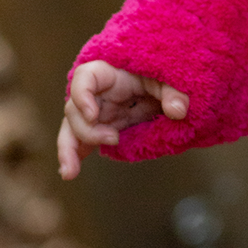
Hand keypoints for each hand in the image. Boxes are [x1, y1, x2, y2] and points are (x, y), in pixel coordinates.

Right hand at [57, 61, 188, 179]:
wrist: (163, 87)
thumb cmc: (160, 75)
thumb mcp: (169, 79)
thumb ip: (173, 92)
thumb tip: (178, 110)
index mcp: (110, 75)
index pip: (85, 77)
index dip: (82, 95)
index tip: (93, 114)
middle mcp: (98, 94)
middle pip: (75, 109)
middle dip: (87, 129)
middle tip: (113, 139)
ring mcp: (97, 113)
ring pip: (72, 129)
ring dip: (69, 150)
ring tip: (70, 172)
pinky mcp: (102, 128)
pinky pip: (82, 142)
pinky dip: (75, 156)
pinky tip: (69, 172)